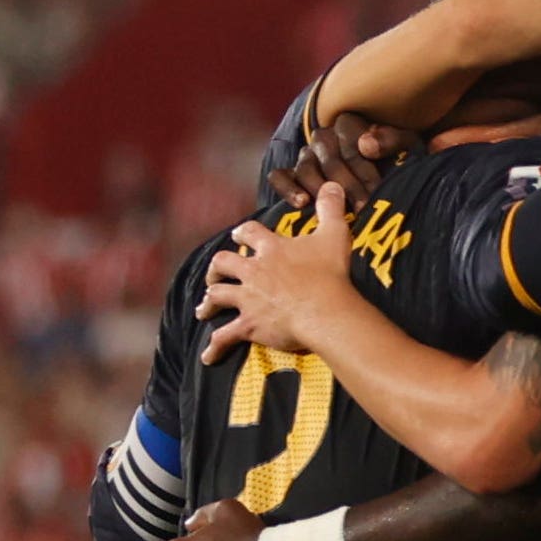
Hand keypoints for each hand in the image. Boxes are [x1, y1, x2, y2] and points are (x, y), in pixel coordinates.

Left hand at [199, 186, 360, 363]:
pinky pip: (224, 337)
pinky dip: (215, 348)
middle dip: (217, 269)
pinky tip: (207, 356)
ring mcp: (248, 299)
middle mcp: (254, 272)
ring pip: (217, 297)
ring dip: (208, 304)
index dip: (243, 233)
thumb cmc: (330, 273)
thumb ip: (331, 207)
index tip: (239, 235)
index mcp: (272, 250)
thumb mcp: (335, 233)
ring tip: (204, 310)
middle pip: (223, 264)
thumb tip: (331, 184)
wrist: (325, 309)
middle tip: (217, 274)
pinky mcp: (249, 325)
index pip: (249, 233)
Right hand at [264, 112, 414, 213]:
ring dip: (320, 190)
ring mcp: (305, 155)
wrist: (383, 175)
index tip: (378, 190)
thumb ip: (392, 141)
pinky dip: (288, 189)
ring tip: (332, 208)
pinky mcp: (290, 173)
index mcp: (349, 124)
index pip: (351, 144)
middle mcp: (324, 137)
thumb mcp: (406, 146)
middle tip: (363, 208)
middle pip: (330, 160)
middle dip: (349, 186)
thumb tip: (365, 145)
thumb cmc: (397, 160)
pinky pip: (279, 176)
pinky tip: (302, 203)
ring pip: (305, 169)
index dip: (365, 169)